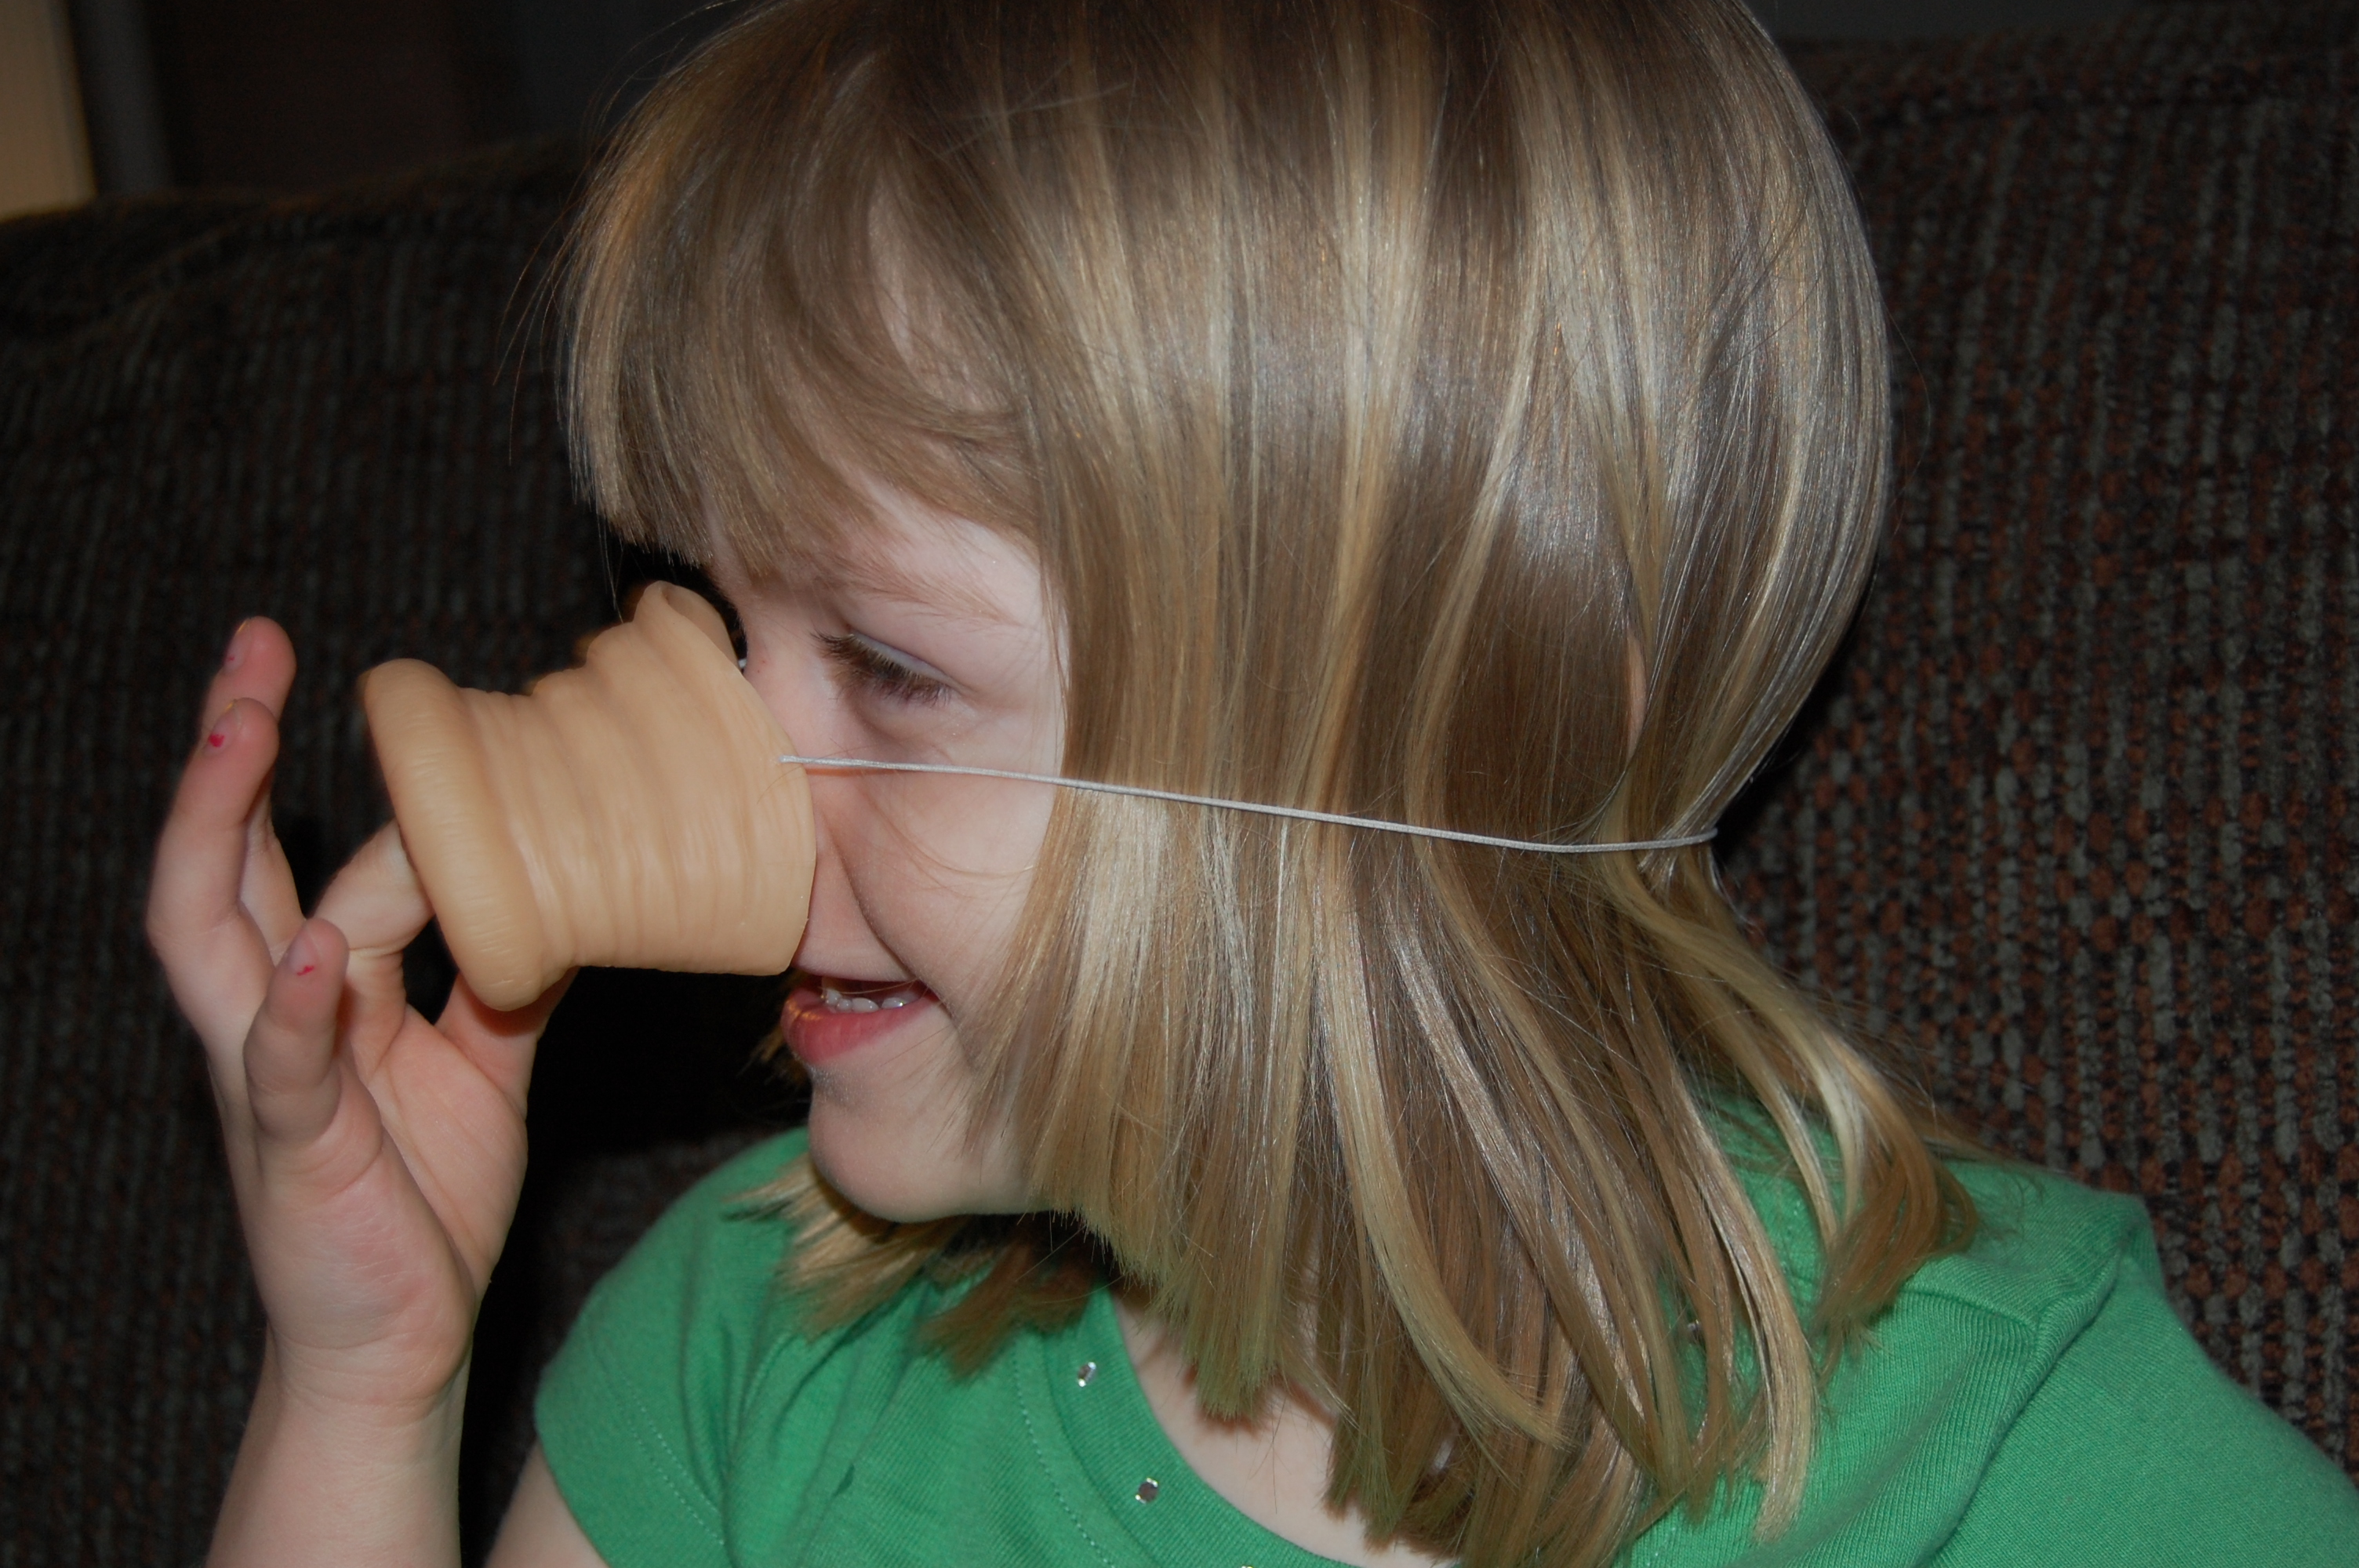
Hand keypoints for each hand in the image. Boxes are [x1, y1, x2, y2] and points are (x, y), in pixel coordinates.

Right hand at [147, 618, 570, 1418]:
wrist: (400, 1335)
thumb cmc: (423, 1198)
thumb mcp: (479, 1064)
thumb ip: (500, 979)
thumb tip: (560, 892)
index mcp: (311, 993)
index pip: (313, 867)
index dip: (347, 792)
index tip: (387, 702)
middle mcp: (268, 1019)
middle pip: (215, 866)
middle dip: (226, 757)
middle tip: (250, 654)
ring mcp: (267, 1081)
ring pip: (210, 940)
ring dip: (218, 834)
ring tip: (240, 736)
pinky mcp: (294, 1151)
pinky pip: (279, 1068)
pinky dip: (293, 1007)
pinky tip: (312, 951)